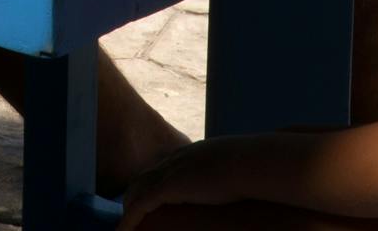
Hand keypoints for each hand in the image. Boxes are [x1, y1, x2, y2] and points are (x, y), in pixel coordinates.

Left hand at [119, 141, 240, 230]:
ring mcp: (170, 171)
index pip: (163, 167)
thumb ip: (231, 174)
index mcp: (190, 153)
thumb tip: (241, 185)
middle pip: (144, 177)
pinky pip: (139, 206)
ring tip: (125, 225)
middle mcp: (175, 159)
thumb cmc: (253, 166)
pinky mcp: (168, 188)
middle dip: (134, 194)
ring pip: (136, 190)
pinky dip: (129, 220)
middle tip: (130, 214)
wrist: (249, 162)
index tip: (149, 197)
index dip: (153, 183)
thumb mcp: (238, 167)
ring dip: (128, 208)